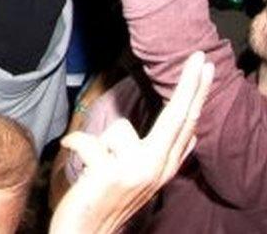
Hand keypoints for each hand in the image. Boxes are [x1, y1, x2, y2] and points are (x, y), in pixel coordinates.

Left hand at [50, 52, 213, 232]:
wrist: (85, 232)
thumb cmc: (104, 197)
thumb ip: (157, 153)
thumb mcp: (137, 176)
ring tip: (95, 168)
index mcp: (162, 167)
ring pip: (119, 131)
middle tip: (199, 58)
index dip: (196, 96)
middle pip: (177, 119)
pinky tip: (69, 154)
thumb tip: (186, 133)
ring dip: (99, 143)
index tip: (203, 68)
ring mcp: (137, 173)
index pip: (185, 125)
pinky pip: (89, 143)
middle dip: (188, 87)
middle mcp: (156, 170)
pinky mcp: (112, 175)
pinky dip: (74, 145)